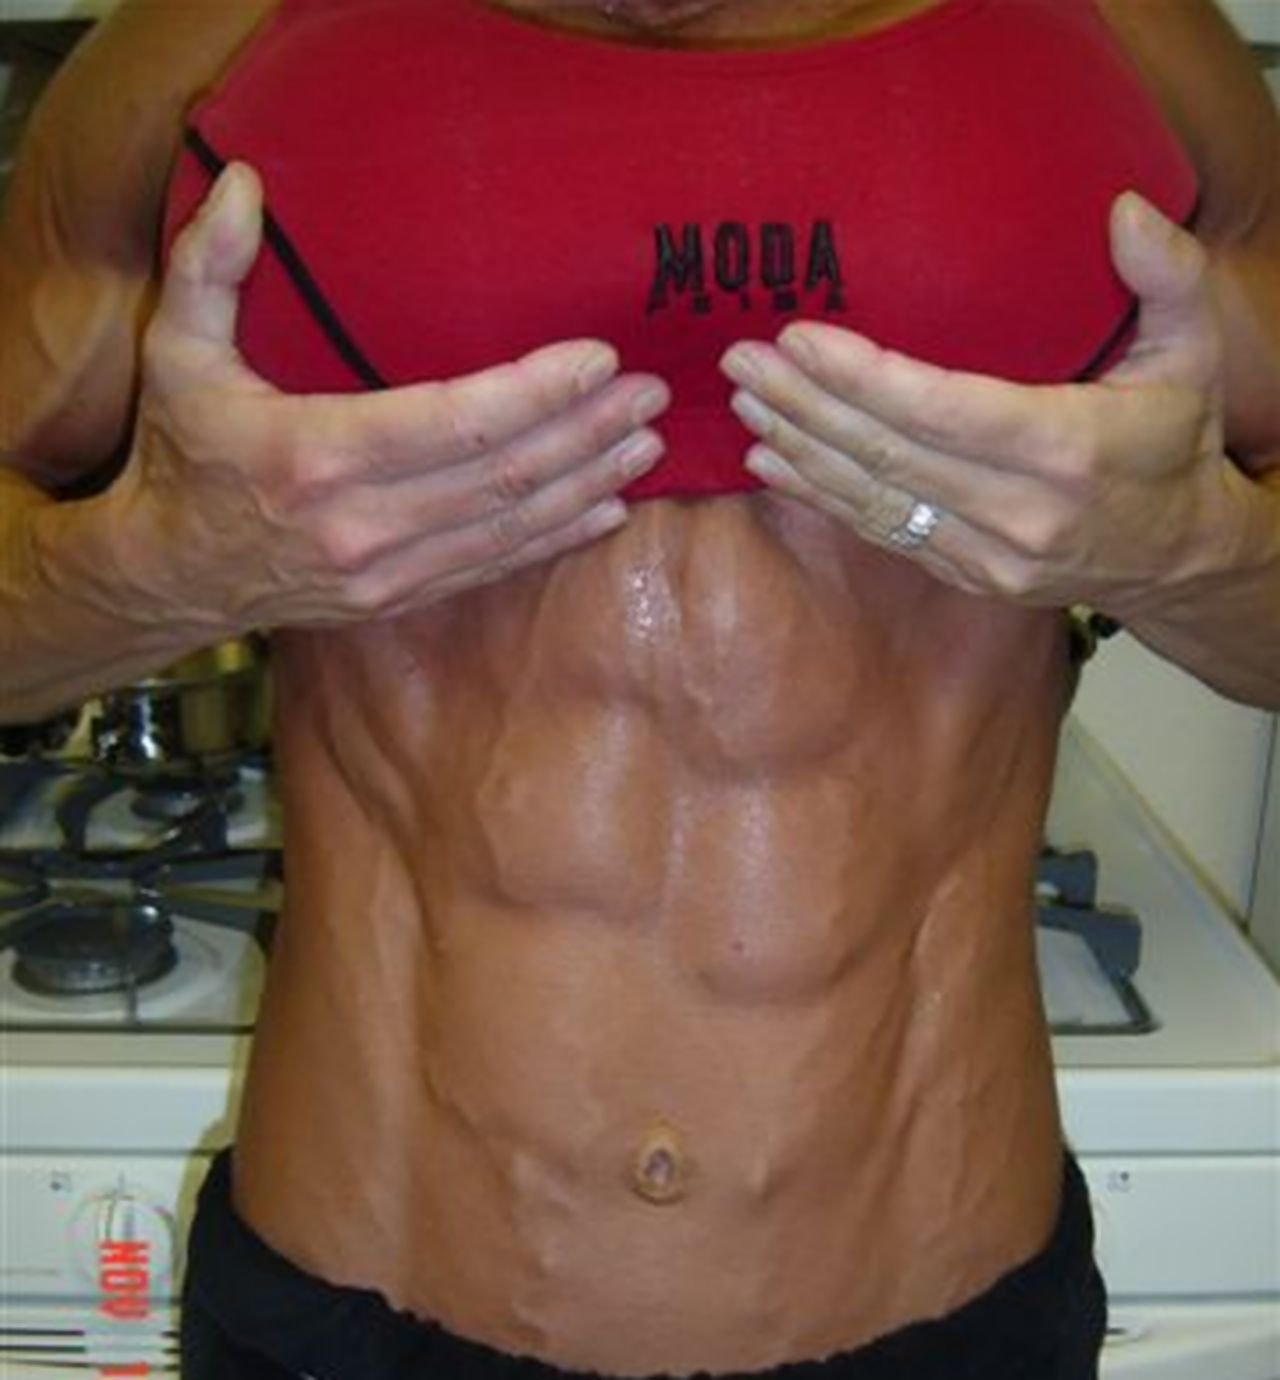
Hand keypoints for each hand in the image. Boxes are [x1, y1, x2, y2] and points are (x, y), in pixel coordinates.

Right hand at [108, 162, 668, 631]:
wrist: (170, 572)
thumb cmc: (183, 454)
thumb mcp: (176, 354)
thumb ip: (207, 267)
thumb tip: (249, 183)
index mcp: (316, 453)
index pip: (455, 420)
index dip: (537, 390)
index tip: (600, 358)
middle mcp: (362, 523)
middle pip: (502, 476)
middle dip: (587, 433)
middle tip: (651, 396)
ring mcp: (386, 572)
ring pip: (510, 528)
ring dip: (587, 485)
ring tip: (647, 445)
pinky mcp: (400, 599)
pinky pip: (494, 570)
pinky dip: (556, 540)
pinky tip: (606, 512)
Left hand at [719, 193, 1259, 617]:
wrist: (1178, 558)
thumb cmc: (1177, 443)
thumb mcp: (1196, 354)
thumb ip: (1171, 278)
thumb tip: (1122, 212)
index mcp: (1066, 447)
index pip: (940, 409)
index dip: (860, 377)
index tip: (797, 337)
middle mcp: (1019, 511)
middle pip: (887, 454)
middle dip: (805, 405)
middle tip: (741, 361)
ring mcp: (988, 554)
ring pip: (872, 499)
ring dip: (798, 449)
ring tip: (744, 403)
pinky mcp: (967, 576)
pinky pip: (880, 533)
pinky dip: (819, 496)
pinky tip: (770, 464)